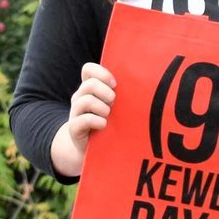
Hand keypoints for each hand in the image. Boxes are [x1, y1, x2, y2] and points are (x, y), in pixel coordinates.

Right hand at [52, 62, 115, 176]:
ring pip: (85, 100)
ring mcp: (75, 112)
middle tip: (114, 103)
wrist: (93, 149)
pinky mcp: (74, 128)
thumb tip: (144, 83)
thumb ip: (122, 94)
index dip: (101, 73)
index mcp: (89, 88)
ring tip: (109, 116)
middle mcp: (80, 97)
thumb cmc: (110, 123)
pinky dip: (96, 121)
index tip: (115, 84)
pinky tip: (104, 125)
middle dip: (106, 92)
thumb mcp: (116, 106)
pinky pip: (82, 120)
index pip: (88, 69)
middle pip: (89, 84)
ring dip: (102, 107)